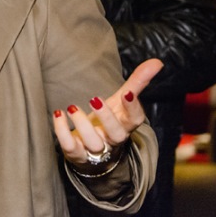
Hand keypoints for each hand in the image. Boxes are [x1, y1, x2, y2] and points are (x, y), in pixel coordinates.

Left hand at [53, 58, 162, 173]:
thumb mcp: (120, 101)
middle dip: (107, 118)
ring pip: (93, 143)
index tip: (127, 93)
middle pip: (116, 134)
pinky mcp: (77, 154)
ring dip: (82, 125)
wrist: (91, 150)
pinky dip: (62, 132)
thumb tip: (157, 62)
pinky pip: (70, 147)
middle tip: (94, 98)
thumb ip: (137, 82)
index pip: (136, 120)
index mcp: (125, 125)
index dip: (133, 107)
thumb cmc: (109, 120)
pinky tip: (58, 114)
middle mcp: (112, 139)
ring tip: (72, 107)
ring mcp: (95, 149)